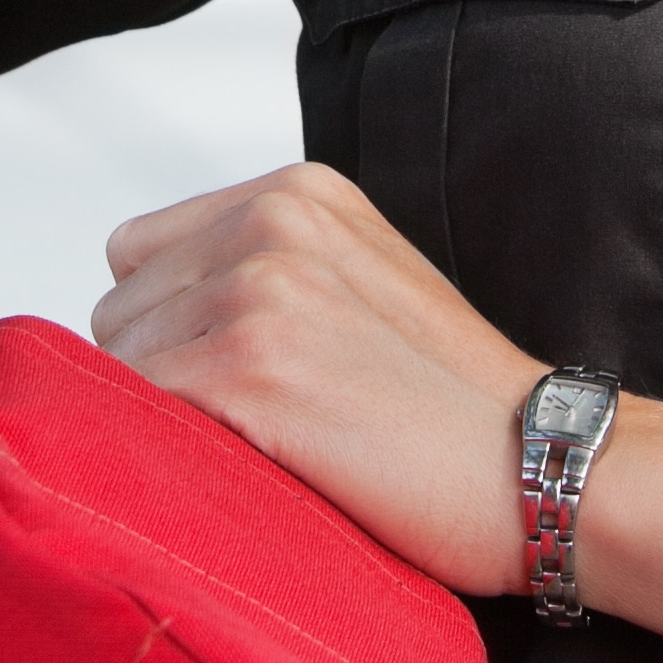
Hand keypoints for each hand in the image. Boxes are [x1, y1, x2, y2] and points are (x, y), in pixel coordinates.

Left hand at [90, 166, 546, 591]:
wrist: (545, 465)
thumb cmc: (457, 406)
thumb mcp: (365, 284)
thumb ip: (271, 270)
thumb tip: (156, 318)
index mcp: (296, 194)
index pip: (139, 253)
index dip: (172, 325)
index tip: (240, 378)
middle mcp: (269, 221)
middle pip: (119, 310)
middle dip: (164, 372)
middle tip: (257, 425)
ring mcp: (256, 290)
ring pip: (117, 364)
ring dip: (167, 418)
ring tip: (263, 447)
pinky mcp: (245, 368)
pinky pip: (132, 412)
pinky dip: (167, 452)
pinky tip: (250, 469)